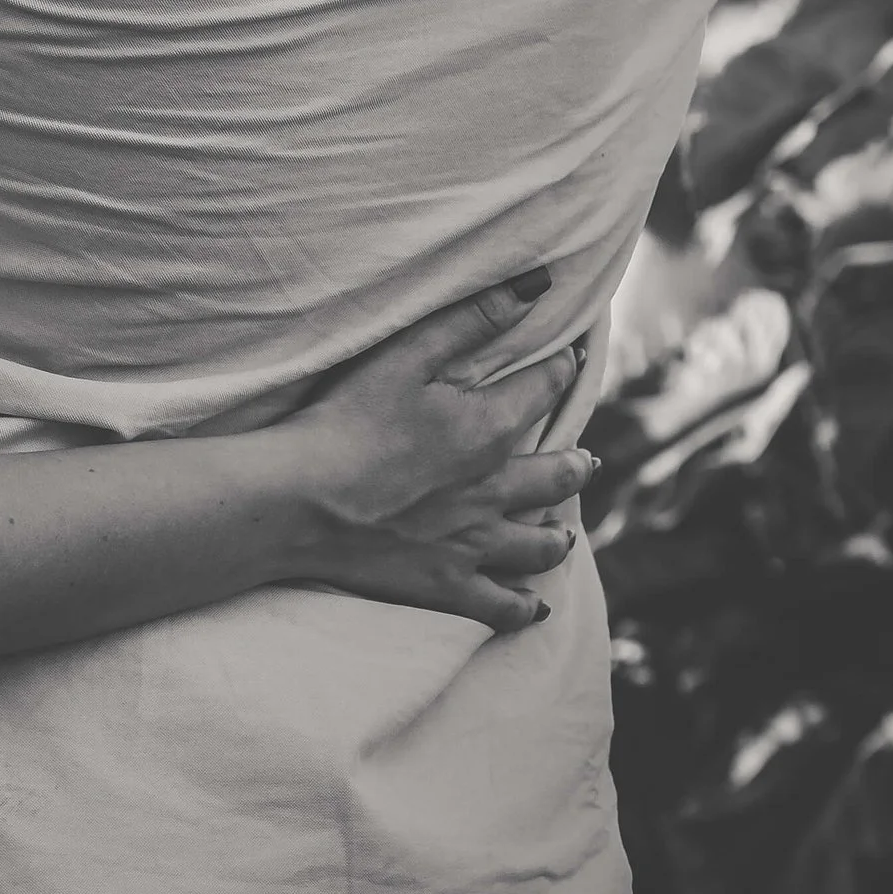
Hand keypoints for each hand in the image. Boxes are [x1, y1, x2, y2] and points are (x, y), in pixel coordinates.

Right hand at [284, 274, 591, 632]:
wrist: (305, 502)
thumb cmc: (348, 418)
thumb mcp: (406, 354)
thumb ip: (471, 320)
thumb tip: (532, 287)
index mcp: (487, 429)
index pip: (543, 391)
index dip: (562, 369)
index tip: (575, 358)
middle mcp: (495, 490)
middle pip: (556, 477)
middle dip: (575, 465)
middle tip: (587, 460)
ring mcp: (474, 543)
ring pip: (538, 545)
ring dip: (557, 536)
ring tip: (566, 533)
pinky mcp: (447, 585)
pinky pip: (502, 604)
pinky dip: (524, 605)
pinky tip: (535, 605)